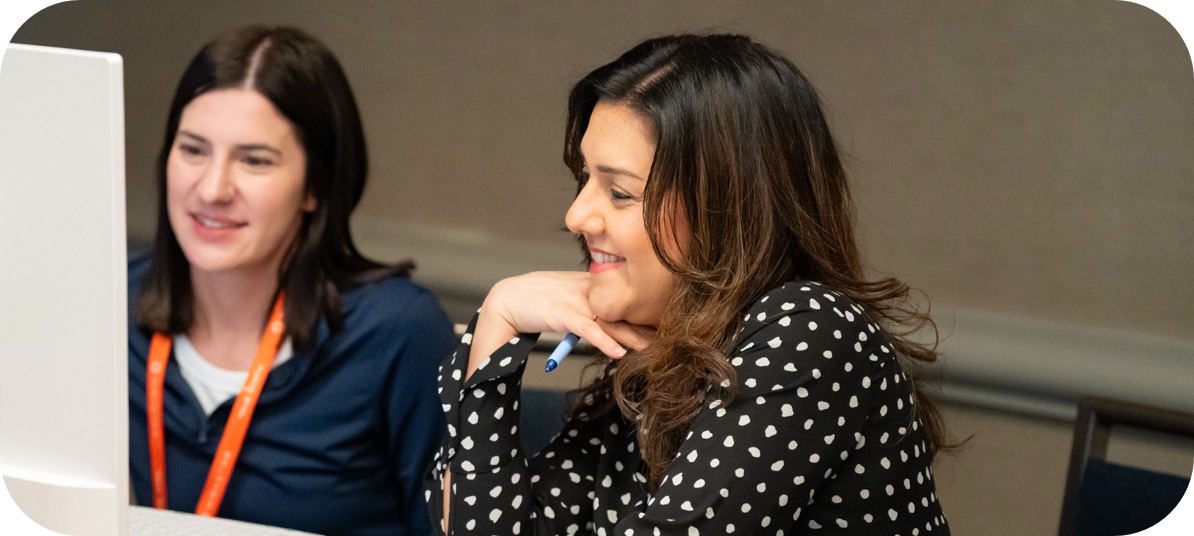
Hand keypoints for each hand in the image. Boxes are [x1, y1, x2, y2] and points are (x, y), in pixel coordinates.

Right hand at [465, 271, 650, 378]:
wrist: (505, 299)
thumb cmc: (534, 301)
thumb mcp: (566, 299)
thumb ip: (586, 305)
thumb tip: (604, 322)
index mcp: (588, 284)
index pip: (621, 299)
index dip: (641, 313)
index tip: (660, 325)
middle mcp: (586, 290)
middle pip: (621, 310)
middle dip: (644, 326)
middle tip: (665, 339)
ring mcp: (575, 300)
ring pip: (610, 321)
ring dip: (631, 337)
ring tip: (650, 350)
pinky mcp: (562, 313)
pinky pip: (589, 329)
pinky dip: (604, 342)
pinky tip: (618, 352)